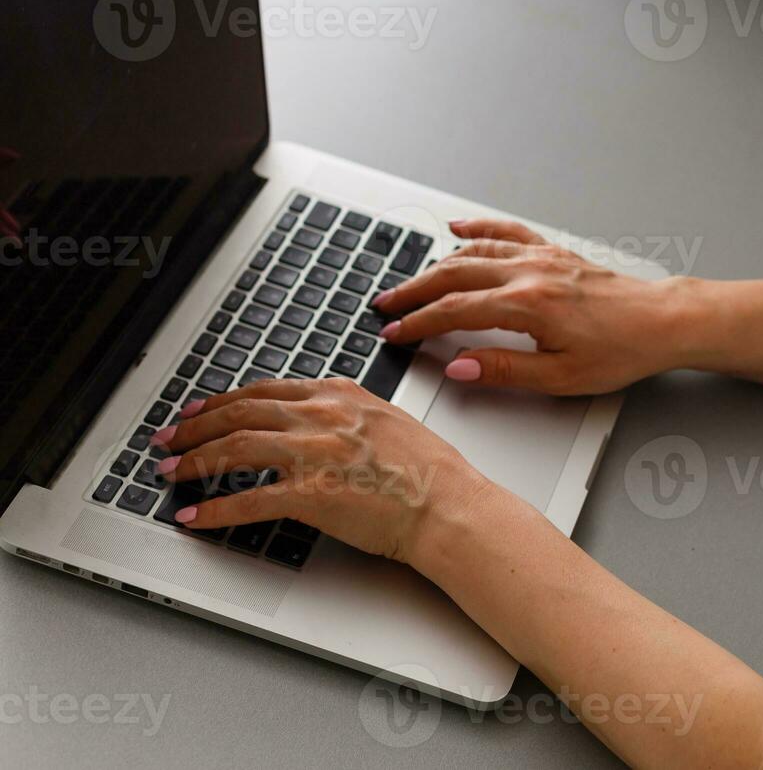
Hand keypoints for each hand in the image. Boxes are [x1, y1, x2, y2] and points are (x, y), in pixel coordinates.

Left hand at [154, 377, 492, 564]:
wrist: (449, 504)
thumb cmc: (429, 471)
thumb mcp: (388, 421)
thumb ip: (348, 414)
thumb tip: (320, 423)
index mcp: (340, 396)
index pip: (265, 390)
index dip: (222, 401)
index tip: (200, 411)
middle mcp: (323, 416)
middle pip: (240, 413)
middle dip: (194, 428)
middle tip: (168, 440)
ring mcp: (316, 454)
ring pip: (235, 448)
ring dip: (194, 462)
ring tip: (171, 473)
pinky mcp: (311, 494)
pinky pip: (249, 501)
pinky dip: (214, 510)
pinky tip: (195, 518)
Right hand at [373, 218, 691, 394]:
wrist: (662, 322)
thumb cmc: (622, 350)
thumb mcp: (561, 376)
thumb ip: (504, 369)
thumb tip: (458, 366)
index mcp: (527, 305)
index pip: (455, 312)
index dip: (418, 324)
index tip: (395, 334)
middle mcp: (531, 273)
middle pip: (454, 275)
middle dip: (414, 292)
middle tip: (386, 307)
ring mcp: (542, 258)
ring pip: (474, 253)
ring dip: (436, 265)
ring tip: (410, 281)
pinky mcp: (555, 252)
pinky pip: (507, 234)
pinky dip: (478, 230)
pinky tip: (457, 229)